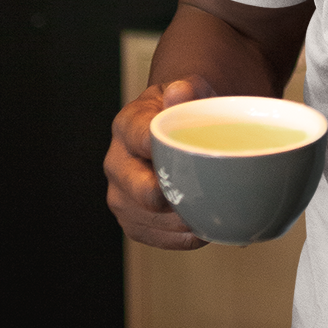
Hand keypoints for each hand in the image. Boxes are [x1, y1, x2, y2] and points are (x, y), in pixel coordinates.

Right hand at [104, 77, 215, 249]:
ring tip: (210, 215)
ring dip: (179, 221)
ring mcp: (121, 193)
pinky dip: (180, 238)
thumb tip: (181, 92)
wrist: (176, 134)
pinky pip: (153, 237)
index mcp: (128, 125)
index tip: (177, 158)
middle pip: (138, 187)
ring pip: (145, 217)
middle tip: (200, 197)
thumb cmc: (185, 113)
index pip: (137, 135)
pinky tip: (202, 230)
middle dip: (169, 195)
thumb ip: (189, 90)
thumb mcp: (190, 92)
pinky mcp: (132, 220)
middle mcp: (117, 161)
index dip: (155, 147)